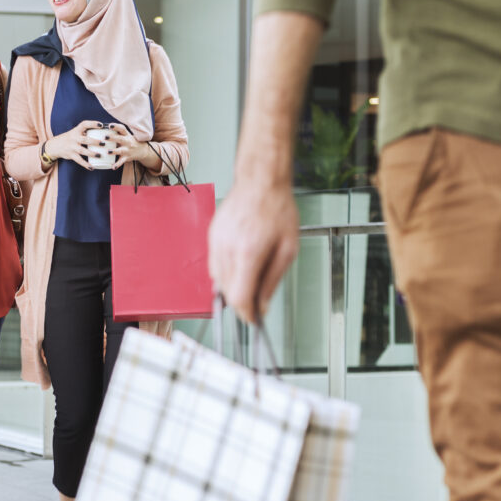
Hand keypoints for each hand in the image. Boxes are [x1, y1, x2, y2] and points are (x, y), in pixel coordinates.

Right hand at [46, 120, 101, 169]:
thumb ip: (85, 132)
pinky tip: (92, 167)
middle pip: (85, 139)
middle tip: (103, 143)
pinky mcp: (70, 155)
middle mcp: (74, 138)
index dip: (93, 124)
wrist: (54, 145)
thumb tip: (102, 133)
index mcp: (76, 130)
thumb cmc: (70, 138)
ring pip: (82, 151)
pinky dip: (85, 164)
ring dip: (91, 153)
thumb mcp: (75, 132)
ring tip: (99, 155)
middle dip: (95, 142)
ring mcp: (72, 147)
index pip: (84, 124)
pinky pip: (79, 160)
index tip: (101, 125)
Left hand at [104, 124, 152, 169]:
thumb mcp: (126, 135)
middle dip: (112, 138)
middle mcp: (127, 142)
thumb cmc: (130, 141)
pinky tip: (113, 167)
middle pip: (120, 139)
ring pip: (120, 150)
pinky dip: (117, 164)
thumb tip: (101, 129)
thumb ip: (117, 132)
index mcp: (126, 135)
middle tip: (105, 137)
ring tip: (108, 151)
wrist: (142, 150)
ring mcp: (127, 150)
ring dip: (114, 151)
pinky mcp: (127, 157)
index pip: (122, 129)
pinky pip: (122, 161)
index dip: (116, 126)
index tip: (109, 125)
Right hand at [208, 179, 298, 323]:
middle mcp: (227, 250)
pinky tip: (241, 265)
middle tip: (258, 303)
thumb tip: (263, 305)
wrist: (260, 180)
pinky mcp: (212, 236)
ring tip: (252, 278)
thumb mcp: (288, 249)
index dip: (247, 314)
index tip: (255, 320)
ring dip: (233, 287)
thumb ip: (273, 280)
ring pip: (218, 280)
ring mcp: (216, 242)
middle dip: (241, 302)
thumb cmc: (277, 209)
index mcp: (248, 254)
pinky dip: (226, 273)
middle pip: (227, 292)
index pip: (239, 298)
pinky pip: (215, 265)